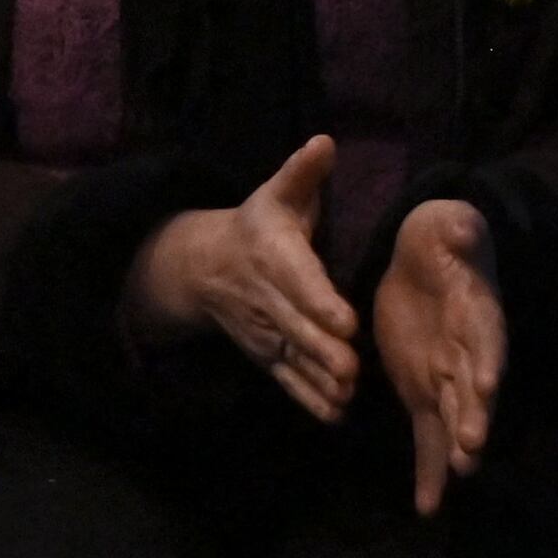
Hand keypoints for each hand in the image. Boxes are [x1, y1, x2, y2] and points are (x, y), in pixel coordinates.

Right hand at [122, 133, 359, 422]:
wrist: (204, 266)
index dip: (322, 302)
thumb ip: (302, 172)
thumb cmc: (259, 224)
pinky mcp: (266, 354)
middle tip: (353, 370)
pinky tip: (335, 416)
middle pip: (298, 329)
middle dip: (324, 351)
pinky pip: (286, 378)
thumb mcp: (277, 193)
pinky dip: (308, 399)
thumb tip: (324, 141)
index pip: (301, 282)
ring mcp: (266, 331)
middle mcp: (268, 299)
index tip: (346, 321)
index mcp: (275, 256)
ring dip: (318, 381)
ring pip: (293, 359)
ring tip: (348, 397)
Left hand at [371, 197, 506, 516]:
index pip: (485, 337)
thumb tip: (463, 232)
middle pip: (475, 387)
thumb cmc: (444, 238)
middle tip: (472, 445)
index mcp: (477, 311)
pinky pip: (428, 436)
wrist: (425, 258)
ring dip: (457, 446)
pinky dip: (430, 470)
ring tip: (460, 473)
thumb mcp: (450, 226)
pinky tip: (428, 506)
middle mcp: (470, 352)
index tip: (487, 382)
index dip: (486, 358)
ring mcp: (448, 376)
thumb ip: (459, 231)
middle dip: (475, 415)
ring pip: (456, 417)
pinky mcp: (423, 391)